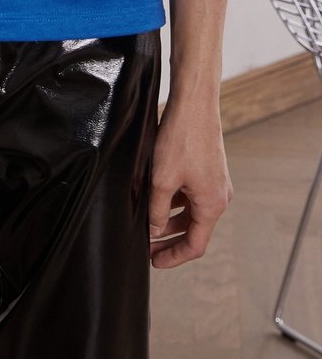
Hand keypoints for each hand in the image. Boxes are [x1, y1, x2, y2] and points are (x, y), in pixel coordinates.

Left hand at [148, 94, 232, 267]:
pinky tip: (155, 199)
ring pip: (191, 211)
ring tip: (147, 224)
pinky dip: (175, 202)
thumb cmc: (182, 139)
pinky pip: (191, 194)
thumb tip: (154, 231)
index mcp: (212, 205)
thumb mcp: (162, 180)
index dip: (173, 256)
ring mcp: (214, 182)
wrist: (194, 103)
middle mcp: (218, 197)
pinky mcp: (208, 169)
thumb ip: (157, 210)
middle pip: (194, 229)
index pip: (195, 245)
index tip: (154, 262)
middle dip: (169, 239)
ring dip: (170, 220)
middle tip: (146, 245)